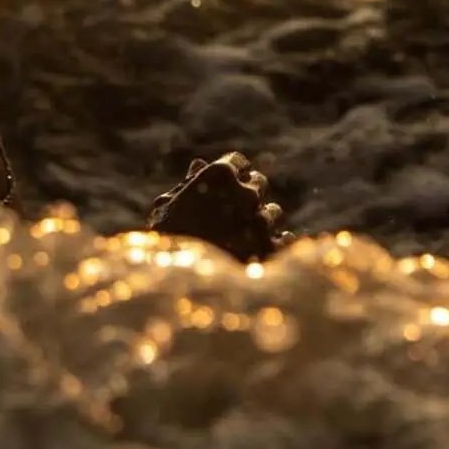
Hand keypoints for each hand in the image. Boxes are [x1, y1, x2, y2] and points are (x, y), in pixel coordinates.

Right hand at [146, 152, 287, 262]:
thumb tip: (198, 166)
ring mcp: (262, 221)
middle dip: (248, 195)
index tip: (228, 185)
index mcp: (219, 175)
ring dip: (261, 220)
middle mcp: (246, 193)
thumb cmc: (163, 241)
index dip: (232, 173)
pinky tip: (261, 251)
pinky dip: (275, 243)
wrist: (176, 286)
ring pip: (273, 212)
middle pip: (259, 184)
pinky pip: (285, 238)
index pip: (237, 161)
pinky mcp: (273, 249)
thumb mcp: (166, 207)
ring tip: (243, 237)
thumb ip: (187, 184)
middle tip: (235, 211)